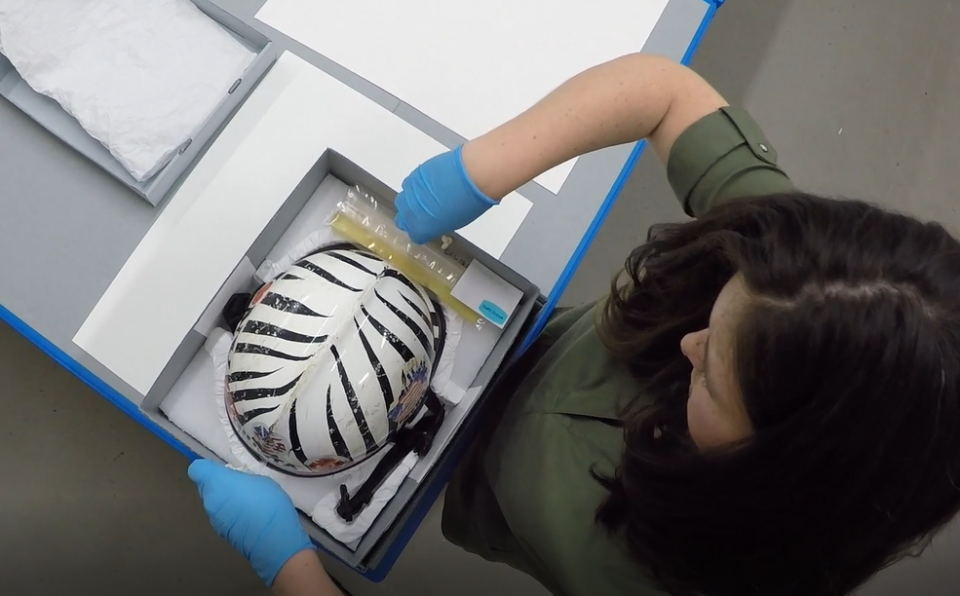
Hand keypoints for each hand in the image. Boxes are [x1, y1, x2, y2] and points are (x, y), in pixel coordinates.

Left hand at [188, 460, 313, 585]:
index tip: (223, 470)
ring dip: (225, 501)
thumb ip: (241, 478)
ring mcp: (213, 519)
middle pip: (205, 487)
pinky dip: (230, 515)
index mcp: (217, 483)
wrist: (273, 540)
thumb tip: (235, 483)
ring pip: (213, 503)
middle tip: (240, 485)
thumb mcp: (260, 480)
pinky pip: (221, 517)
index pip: (197, 469)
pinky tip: (248, 518)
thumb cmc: (268, 503)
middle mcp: (209, 501)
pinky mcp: (220, 533)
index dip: (208, 468)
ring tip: (247, 503)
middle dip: (219, 485)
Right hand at [394, 146, 496, 243]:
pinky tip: (430, 184)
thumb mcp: (454, 222)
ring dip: (412, 201)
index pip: (413, 235)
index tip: (428, 228)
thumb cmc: (468, 203)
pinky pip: (410, 185)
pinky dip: (416, 187)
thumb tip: (436, 221)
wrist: (470, 174)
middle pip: (402, 219)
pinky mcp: (414, 174)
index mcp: (421, 228)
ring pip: (403, 200)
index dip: (421, 231)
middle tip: (425, 214)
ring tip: (428, 197)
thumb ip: (438, 224)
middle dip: (411, 218)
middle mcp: (410, 212)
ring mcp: (409, 192)